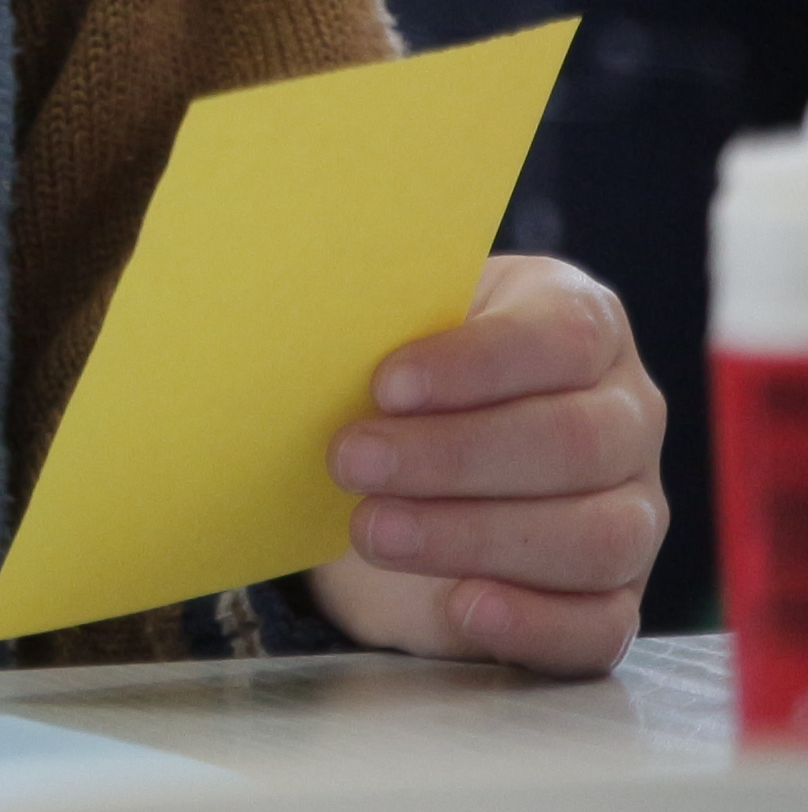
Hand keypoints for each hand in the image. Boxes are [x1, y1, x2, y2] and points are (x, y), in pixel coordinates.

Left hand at [301, 255, 666, 673]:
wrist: (405, 469)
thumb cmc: (403, 380)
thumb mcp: (395, 331)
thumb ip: (380, 323)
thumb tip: (312, 324)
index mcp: (583, 325)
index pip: (563, 336)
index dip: (477, 363)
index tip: (385, 386)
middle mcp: (627, 417)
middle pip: (576, 441)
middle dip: (454, 456)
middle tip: (351, 461)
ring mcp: (635, 513)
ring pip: (596, 535)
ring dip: (475, 536)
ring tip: (374, 530)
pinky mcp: (615, 599)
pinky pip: (602, 624)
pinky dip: (535, 621)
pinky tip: (465, 605)